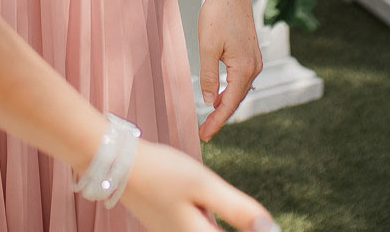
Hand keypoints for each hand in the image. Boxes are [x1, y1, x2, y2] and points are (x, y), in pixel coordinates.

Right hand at [120, 139, 276, 231]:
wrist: (118, 165)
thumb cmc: (163, 172)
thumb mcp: (204, 185)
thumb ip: (238, 209)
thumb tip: (271, 229)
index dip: (259, 231)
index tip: (267, 223)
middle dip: (244, 226)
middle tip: (256, 218)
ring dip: (228, 222)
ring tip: (243, 216)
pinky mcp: (171, 229)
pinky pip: (199, 230)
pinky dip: (210, 222)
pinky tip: (208, 204)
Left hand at [195, 0, 261, 140]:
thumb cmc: (217, 14)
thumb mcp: (206, 46)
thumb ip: (209, 76)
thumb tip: (210, 100)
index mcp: (243, 68)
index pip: (229, 104)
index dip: (216, 121)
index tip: (204, 135)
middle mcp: (254, 67)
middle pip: (236, 100)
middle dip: (220, 117)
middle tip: (204, 133)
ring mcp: (255, 60)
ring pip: (239, 90)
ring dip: (225, 105)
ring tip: (209, 119)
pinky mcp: (251, 53)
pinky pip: (240, 79)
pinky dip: (230, 91)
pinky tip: (219, 95)